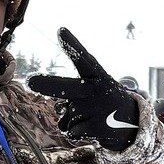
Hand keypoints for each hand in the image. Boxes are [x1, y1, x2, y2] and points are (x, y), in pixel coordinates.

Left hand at [27, 29, 139, 150]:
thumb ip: (74, 97)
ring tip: (92, 118)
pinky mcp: (98, 127)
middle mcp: (97, 89)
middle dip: (46, 85)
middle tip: (30, 82)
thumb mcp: (93, 90)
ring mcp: (98, 109)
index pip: (84, 59)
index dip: (72, 45)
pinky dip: (77, 133)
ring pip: (67, 115)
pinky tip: (93, 129)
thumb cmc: (105, 103)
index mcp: (98, 75)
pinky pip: (71, 131)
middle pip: (66, 87)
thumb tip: (60, 118)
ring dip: (73, 119)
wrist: (133, 125)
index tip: (61, 30)